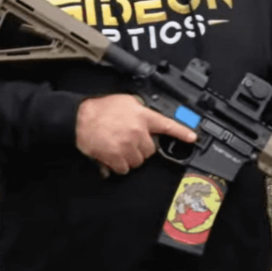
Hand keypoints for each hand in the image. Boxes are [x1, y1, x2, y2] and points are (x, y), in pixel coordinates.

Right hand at [76, 94, 196, 174]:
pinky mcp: (115, 157)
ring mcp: (127, 145)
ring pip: (139, 161)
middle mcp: (137, 132)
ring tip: (120, 146)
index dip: (181, 132)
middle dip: (143, 147)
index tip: (192, 138)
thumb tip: (149, 116)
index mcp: (142, 116)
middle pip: (151, 150)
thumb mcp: (127, 102)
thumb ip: (141, 110)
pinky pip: (124, 168)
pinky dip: (120, 165)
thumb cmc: (100, 109)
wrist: (79, 118)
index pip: (167, 125)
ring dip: (131, 157)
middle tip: (130, 141)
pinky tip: (113, 156)